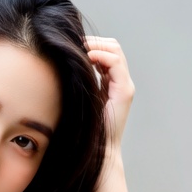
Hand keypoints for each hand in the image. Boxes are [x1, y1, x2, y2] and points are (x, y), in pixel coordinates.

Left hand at [84, 36, 134, 157]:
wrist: (99, 149)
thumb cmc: (87, 128)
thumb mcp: (82, 99)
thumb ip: (81, 83)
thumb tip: (66, 66)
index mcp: (112, 83)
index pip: (108, 52)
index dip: (93, 44)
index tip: (74, 44)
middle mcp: (121, 82)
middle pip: (114, 47)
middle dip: (95, 41)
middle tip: (76, 42)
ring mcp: (125, 86)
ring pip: (116, 51)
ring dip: (97, 46)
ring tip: (81, 48)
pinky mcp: (124, 91)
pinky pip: (116, 63)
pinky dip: (102, 55)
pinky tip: (87, 57)